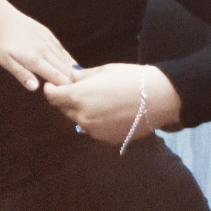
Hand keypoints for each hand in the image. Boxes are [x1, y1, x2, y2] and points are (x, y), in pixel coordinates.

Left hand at [0, 4, 76, 91]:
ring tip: (79, 82)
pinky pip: (60, 47)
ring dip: (71, 70)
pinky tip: (70, 63)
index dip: (65, 87)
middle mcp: (43, 49)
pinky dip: (66, 57)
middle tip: (80, 93)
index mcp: (34, 59)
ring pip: (64, 57)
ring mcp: (46, 39)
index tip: (71, 97)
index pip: (56, 76)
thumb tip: (36, 88)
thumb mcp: (5, 61)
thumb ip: (21, 74)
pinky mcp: (45, 32)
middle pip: (63, 68)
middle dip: (71, 81)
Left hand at [43, 62, 180, 144]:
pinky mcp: (106, 139)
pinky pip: (93, 129)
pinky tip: (110, 111)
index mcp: (78, 97)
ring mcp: (94, 131)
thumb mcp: (103, 71)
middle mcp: (82, 117)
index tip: (55, 83)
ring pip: (78, 120)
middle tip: (78, 89)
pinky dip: (95, 120)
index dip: (51, 88)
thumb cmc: (130, 78)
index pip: (52, 96)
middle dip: (66, 99)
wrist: (159, 98)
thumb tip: (69, 77)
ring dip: (81, 111)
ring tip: (98, 100)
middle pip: (64, 109)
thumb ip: (81, 77)